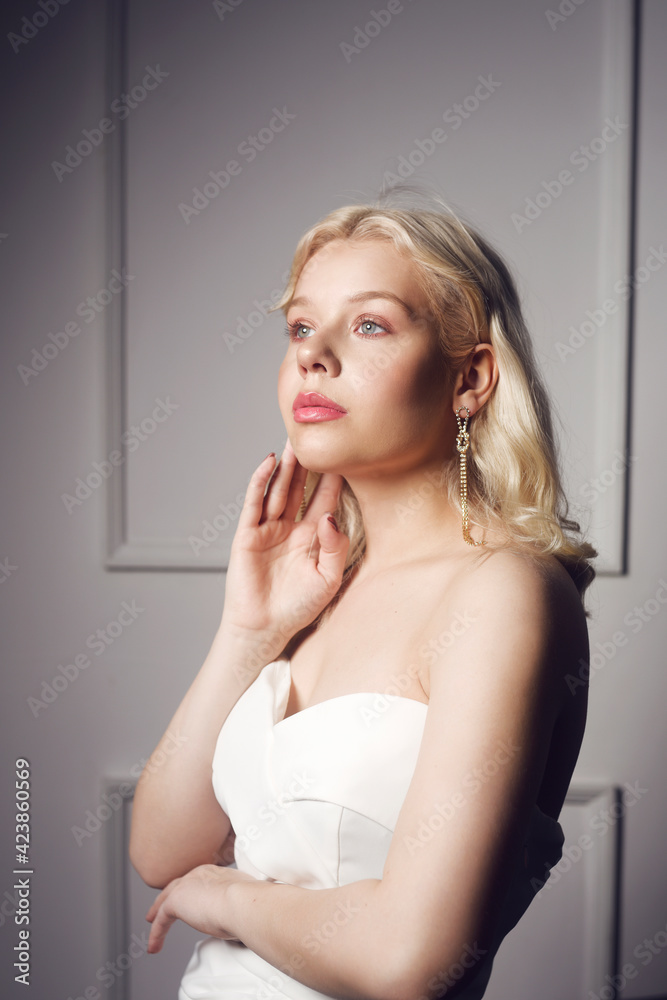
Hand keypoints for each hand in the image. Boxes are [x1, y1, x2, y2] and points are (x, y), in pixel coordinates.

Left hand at [145, 864, 257, 953]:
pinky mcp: (176, 900)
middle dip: (166, 899)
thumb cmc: (249, 905)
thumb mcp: (241, 902)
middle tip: (157, 911)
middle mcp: (199, 875)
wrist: (243, 903)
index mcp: (215, 873)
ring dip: (157, 916)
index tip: (188, 902)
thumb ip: (234, 905)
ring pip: (166, 901)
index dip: (188, 893)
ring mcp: (186, 885)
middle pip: (176, 887)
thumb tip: (238, 919)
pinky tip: (154, 945)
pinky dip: (156, 933)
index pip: (196, 882)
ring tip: (152, 931)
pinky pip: (161, 919)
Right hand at [220, 439, 349, 658]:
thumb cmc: (298, 608)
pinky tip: (269, 463)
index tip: (345, 453)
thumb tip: (328, 516)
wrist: (265, 629)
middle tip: (316, 437)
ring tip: (294, 443)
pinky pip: (254, 502)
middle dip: (308, 464)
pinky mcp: (247, 533)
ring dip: (286, 467)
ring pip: (278, 490)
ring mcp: (267, 529)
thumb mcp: (328, 578)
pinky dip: (260, 481)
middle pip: (300, 488)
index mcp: (312, 537)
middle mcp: (290, 528)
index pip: (325, 499)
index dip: (333, 478)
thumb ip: (335, 547)